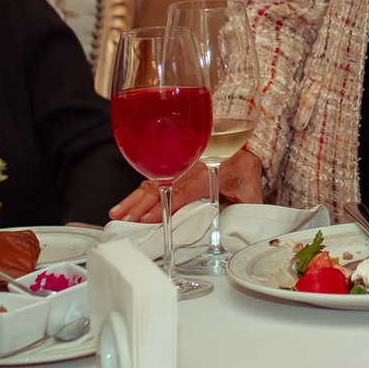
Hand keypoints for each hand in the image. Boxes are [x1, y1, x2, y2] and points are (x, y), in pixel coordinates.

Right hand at [109, 147, 262, 222]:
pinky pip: (151, 181)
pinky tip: (122, 207)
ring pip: (152, 183)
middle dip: (142, 205)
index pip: (184, 191)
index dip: (166, 205)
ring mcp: (177, 167)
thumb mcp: (251, 186)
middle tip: (126, 220)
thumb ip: (250, 205)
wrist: (240, 142)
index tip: (148, 218)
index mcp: (208, 172)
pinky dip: (135, 194)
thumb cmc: (243, 166)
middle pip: (162, 187)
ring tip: (118, 215)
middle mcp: (188, 168)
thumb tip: (250, 225)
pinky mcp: (170, 169)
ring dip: (134, 200)